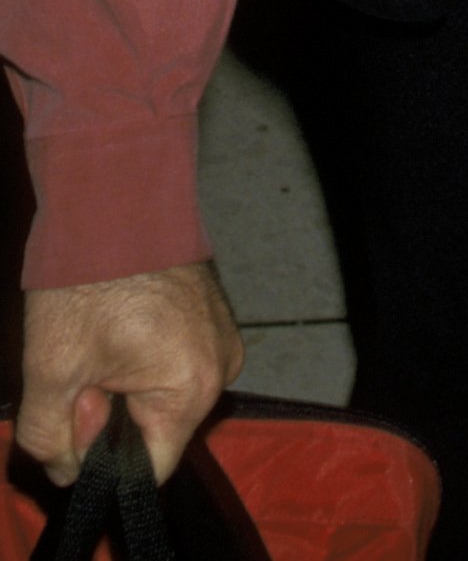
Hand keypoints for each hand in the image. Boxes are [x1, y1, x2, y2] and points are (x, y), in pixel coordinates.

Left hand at [18, 261, 243, 485]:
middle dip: (111, 411)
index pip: (149, 470)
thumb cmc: (89, 279)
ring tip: (100, 336)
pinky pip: (175, 360)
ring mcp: (222, 335)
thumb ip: (49, 439)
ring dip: (125, 382)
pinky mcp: (212, 312)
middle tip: (84, 363)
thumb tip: (67, 468)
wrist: (116, 193)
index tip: (81, 402)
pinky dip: (142, 355)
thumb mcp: (49, 370)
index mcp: (193, 388)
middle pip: (156, 429)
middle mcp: (222, 366)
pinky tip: (118, 321)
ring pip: (162, 394)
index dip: (101, 453)